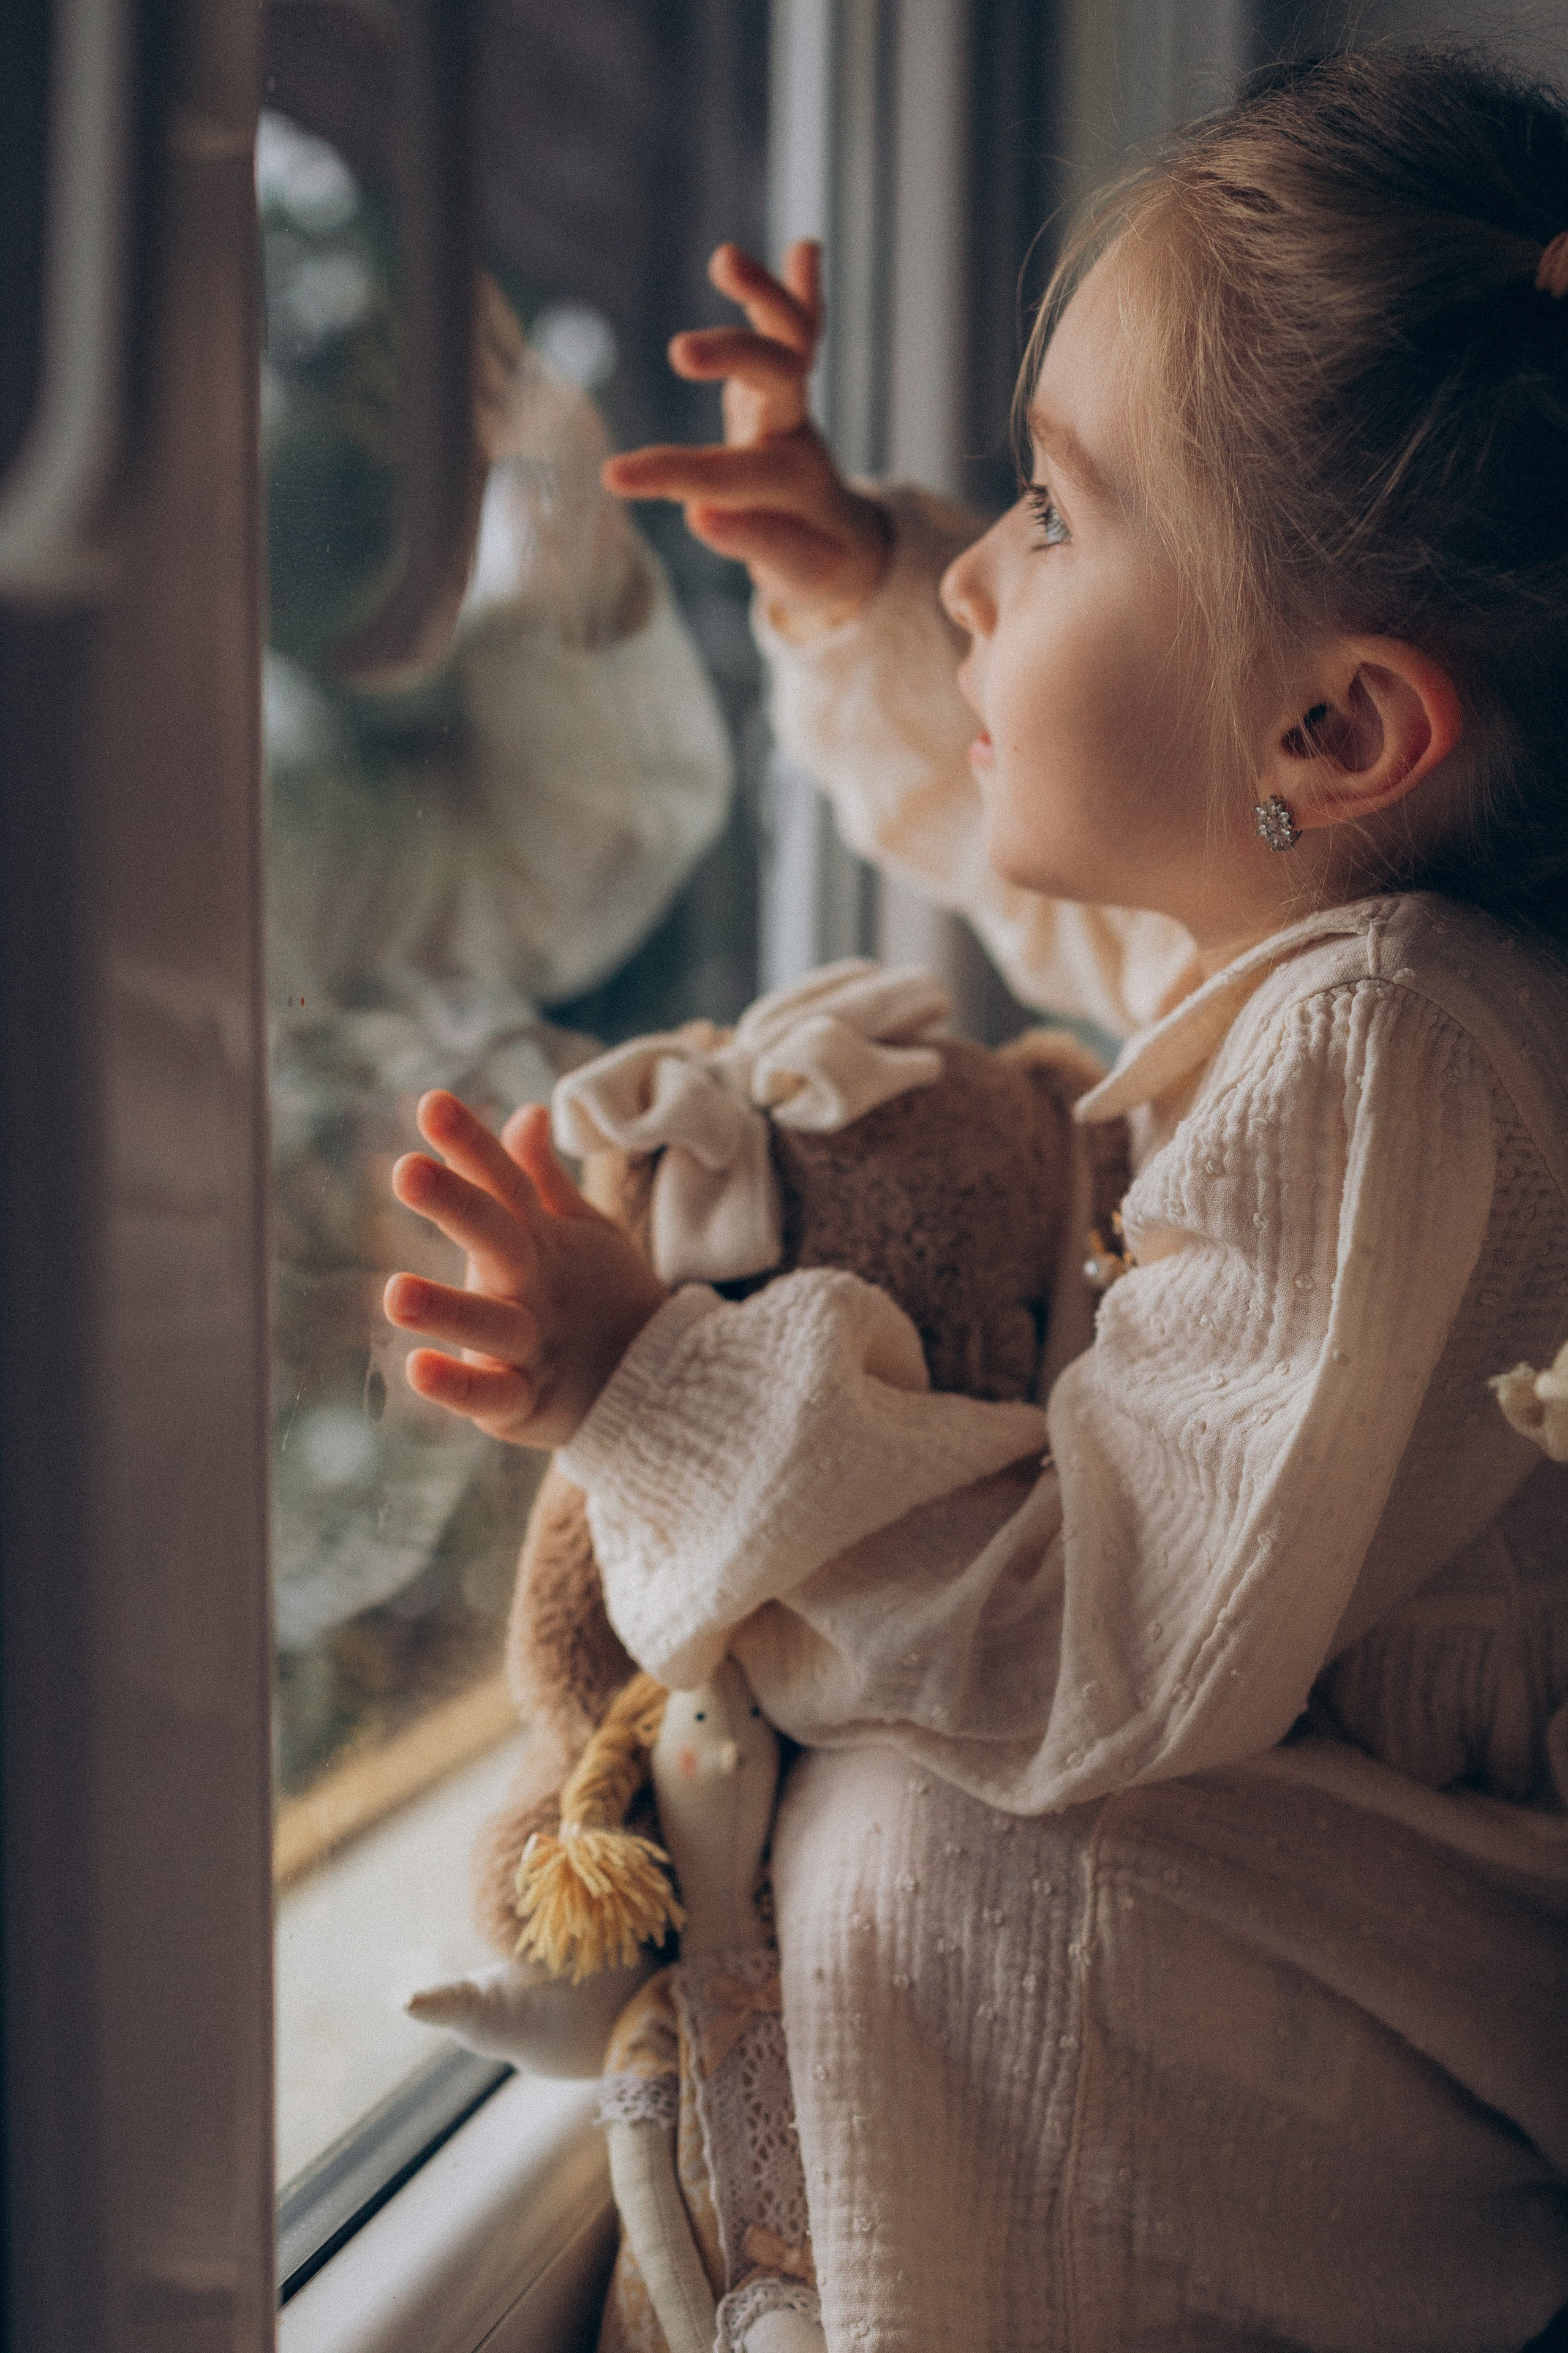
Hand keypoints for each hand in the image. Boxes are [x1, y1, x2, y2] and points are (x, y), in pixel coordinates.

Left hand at [384, 1090, 668, 1449]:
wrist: (659, 1382)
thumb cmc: (599, 1296)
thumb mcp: (579, 1231)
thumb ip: (538, 1177)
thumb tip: (526, 1110)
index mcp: (544, 1239)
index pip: (506, 1183)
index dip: (472, 1144)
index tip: (432, 1103)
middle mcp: (537, 1286)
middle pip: (498, 1238)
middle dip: (456, 1204)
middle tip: (407, 1171)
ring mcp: (536, 1346)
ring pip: (493, 1325)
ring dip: (448, 1309)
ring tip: (395, 1292)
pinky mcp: (528, 1404)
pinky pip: (494, 1396)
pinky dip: (459, 1387)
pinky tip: (417, 1369)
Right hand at [601, 239, 889, 636]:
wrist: (845, 540)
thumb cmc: (812, 560)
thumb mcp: (792, 570)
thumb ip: (752, 540)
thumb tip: (699, 512)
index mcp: (795, 487)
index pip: (735, 480)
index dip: (688, 479)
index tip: (651, 488)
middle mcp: (798, 434)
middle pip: (776, 382)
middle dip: (735, 359)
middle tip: (682, 351)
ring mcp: (793, 403)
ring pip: (789, 340)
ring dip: (764, 296)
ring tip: (727, 258)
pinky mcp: (788, 382)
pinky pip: (801, 329)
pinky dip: (801, 290)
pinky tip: (806, 248)